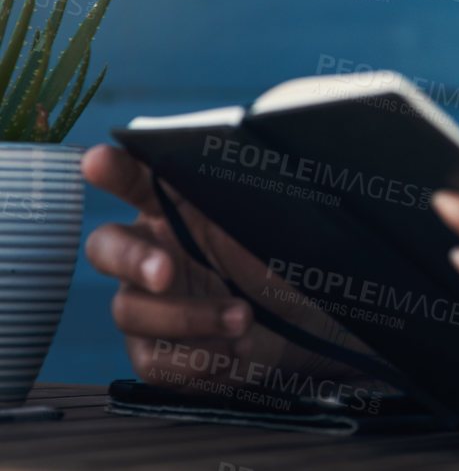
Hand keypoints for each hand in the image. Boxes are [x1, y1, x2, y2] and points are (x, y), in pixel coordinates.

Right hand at [81, 144, 363, 389]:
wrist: (310, 324)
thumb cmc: (287, 259)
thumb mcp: (281, 222)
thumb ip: (258, 194)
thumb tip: (265, 147)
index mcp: (173, 207)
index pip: (135, 179)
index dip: (114, 170)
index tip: (99, 161)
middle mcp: (150, 250)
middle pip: (105, 248)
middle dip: (132, 260)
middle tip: (167, 272)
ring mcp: (147, 302)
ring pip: (132, 310)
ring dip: (192, 318)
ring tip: (244, 318)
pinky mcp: (156, 350)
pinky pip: (152, 361)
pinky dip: (195, 360)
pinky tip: (234, 352)